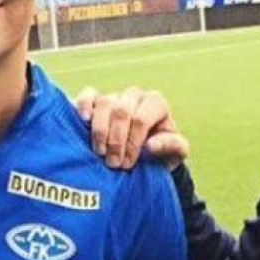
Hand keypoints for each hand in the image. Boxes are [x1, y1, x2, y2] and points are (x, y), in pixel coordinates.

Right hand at [74, 86, 188, 170]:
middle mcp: (135, 96)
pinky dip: (84, 106)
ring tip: (100, 153)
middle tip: (114, 163)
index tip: (128, 164)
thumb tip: (150, 145)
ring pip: (104, 104)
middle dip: (116, 140)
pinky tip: (85, 121)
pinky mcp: (96, 101)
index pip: (141, 119)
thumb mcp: (175, 153)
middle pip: (121, 111)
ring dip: (100, 132)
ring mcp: (115, 97)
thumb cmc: (161, 153)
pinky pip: (89, 95)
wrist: (145, 156)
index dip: (133, 142)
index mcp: (156, 104)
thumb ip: (171, 146)